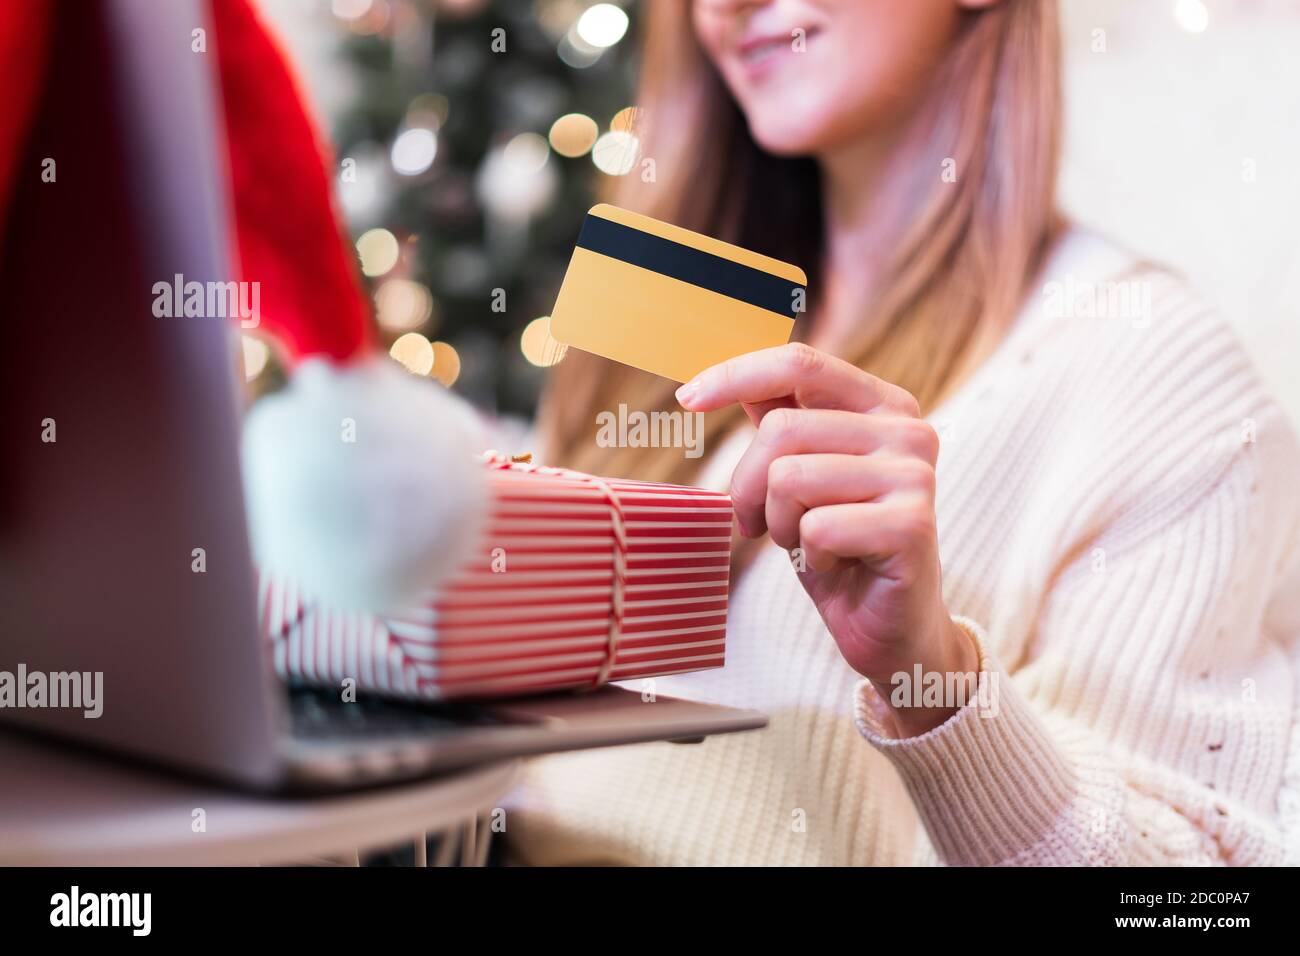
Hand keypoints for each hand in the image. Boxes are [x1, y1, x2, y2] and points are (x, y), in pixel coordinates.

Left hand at [675, 343, 976, 735]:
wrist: (891, 627)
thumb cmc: (840, 548)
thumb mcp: (803, 475)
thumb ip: (783, 422)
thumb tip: (724, 377)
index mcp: (884, 405)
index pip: (800, 364)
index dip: (735, 375)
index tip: (686, 398)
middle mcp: (908, 430)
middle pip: (781, 429)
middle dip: (748, 484)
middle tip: (759, 524)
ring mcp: (915, 476)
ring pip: (791, 477)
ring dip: (781, 523)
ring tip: (809, 543)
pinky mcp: (912, 526)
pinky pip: (815, 527)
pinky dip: (809, 556)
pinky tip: (837, 564)